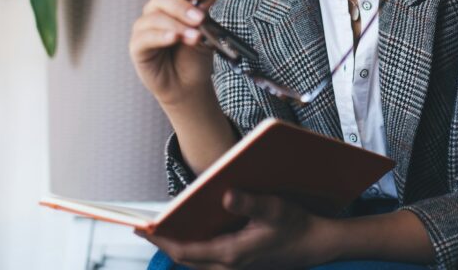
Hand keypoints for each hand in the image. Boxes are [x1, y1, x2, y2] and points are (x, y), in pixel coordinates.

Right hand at [129, 0, 217, 106]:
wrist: (188, 83)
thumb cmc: (194, 55)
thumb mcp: (206, 32)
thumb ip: (204, 14)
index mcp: (175, 2)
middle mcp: (157, 11)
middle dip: (183, 7)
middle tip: (199, 19)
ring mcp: (145, 27)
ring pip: (155, 17)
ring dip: (177, 25)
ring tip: (195, 37)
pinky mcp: (137, 46)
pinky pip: (145, 37)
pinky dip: (161, 36)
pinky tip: (174, 39)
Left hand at [138, 191, 331, 269]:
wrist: (314, 245)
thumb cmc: (295, 225)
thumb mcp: (275, 209)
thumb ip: (250, 202)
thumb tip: (225, 195)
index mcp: (231, 253)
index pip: (185, 249)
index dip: (161, 238)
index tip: (142, 227)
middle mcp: (228, 266)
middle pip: (185, 258)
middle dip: (164, 242)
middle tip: (143, 227)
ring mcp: (234, 268)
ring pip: (196, 262)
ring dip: (178, 246)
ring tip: (162, 228)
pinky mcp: (239, 265)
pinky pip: (207, 261)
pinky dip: (194, 248)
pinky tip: (192, 232)